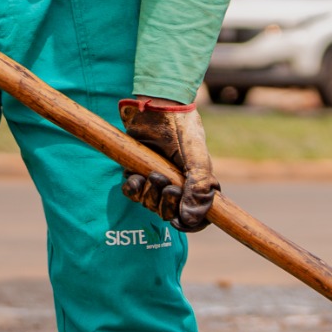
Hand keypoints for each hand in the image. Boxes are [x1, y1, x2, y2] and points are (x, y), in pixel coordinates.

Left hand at [119, 97, 218, 231]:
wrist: (158, 106)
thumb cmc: (183, 129)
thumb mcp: (198, 159)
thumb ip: (199, 188)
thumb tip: (188, 219)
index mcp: (197, 184)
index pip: (197, 217)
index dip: (189, 224)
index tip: (179, 221)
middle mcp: (178, 185)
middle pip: (170, 214)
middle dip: (167, 204)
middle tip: (169, 186)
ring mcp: (156, 180)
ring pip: (150, 205)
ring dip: (150, 195)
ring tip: (153, 174)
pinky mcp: (137, 171)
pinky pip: (132, 193)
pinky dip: (133, 190)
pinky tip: (136, 178)